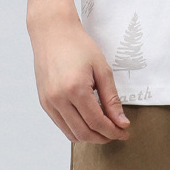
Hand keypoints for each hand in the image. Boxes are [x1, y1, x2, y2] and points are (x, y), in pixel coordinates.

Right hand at [28, 16, 130, 142]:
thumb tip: (121, 122)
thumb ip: (111, 98)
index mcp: (75, 89)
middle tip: (117, 133)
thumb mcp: (102, 68)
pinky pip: (61, 125)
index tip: (124, 132)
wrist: (53, 32)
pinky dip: (76, 128)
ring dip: (89, 136)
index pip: (96, 122)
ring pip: (71, 133)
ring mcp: (49, 102)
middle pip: (84, 132)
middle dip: (103, 137)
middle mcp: (58, 99)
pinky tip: (88, 121)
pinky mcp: (44, 102)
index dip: (113, 131)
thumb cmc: (78, 45)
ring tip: (104, 129)